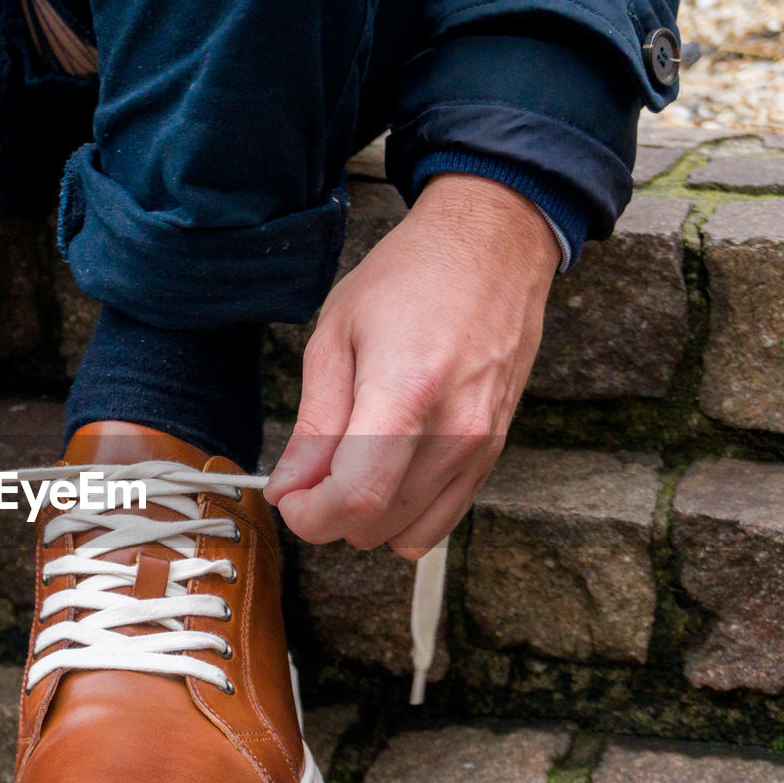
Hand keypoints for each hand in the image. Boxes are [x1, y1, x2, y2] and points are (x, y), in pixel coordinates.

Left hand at [264, 173, 557, 558]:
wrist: (492, 248)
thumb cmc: (410, 279)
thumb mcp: (335, 336)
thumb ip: (314, 424)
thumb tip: (289, 488)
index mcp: (407, 391)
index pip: (357, 498)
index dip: (309, 514)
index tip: (290, 496)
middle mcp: (455, 429)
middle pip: (377, 524)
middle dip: (329, 512)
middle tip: (311, 472)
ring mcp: (482, 446)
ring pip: (407, 534)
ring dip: (365, 517)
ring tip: (350, 465)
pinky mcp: (494, 453)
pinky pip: (442, 521)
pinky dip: (402, 513)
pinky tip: (386, 471)